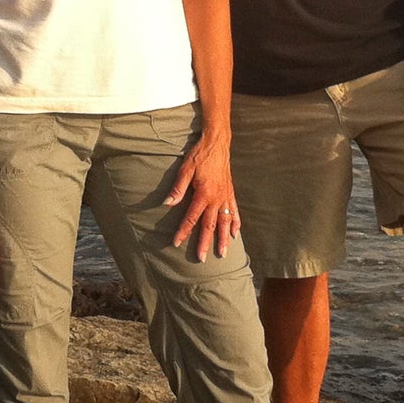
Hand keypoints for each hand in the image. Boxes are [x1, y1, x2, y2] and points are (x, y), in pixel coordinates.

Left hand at [166, 135, 239, 258]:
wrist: (217, 143)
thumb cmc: (199, 155)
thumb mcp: (185, 169)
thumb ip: (178, 188)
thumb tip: (168, 203)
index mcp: (204, 194)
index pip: (191, 218)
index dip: (183, 231)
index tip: (176, 243)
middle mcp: (217, 198)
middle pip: (210, 225)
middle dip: (206, 243)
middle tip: (202, 259)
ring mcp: (226, 196)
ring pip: (225, 222)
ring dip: (223, 238)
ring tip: (223, 253)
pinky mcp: (230, 192)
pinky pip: (235, 211)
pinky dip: (236, 223)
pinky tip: (235, 234)